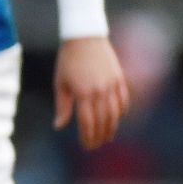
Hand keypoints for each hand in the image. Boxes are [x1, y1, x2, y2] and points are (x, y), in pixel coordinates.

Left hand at [53, 35, 130, 149]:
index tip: (86, 146)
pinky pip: (124, 100)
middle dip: (99, 136)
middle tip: (96, 145)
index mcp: (83, 93)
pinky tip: (117, 118)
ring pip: (115, 113)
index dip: (88, 137)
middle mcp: (100, 91)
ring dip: (112, 127)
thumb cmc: (68, 60)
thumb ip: (62, 106)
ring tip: (107, 136)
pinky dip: (121, 112)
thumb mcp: (60, 83)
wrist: (84, 37)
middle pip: (103, 121)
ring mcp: (112, 85)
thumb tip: (59, 126)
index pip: (87, 123)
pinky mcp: (120, 78)